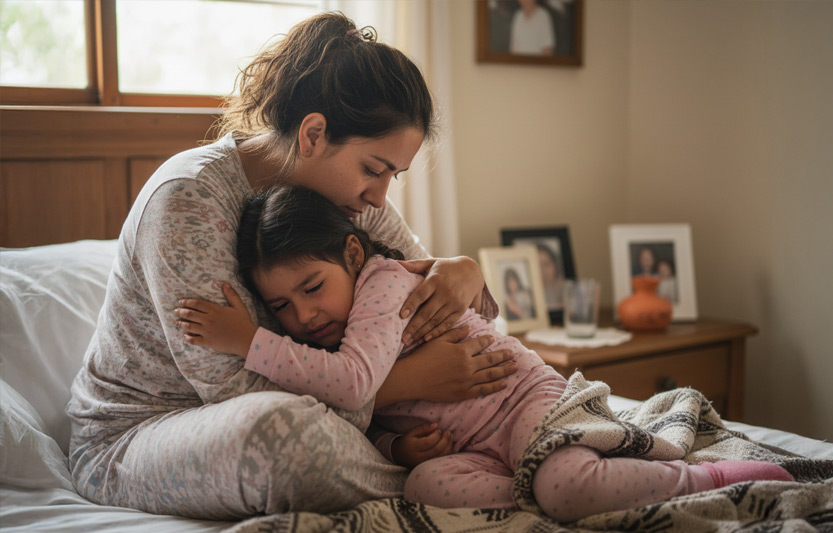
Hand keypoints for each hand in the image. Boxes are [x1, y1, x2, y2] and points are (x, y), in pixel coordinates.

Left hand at [174, 283, 258, 357]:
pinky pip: (193, 340)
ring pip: (189, 326)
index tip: (181, 302)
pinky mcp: (208, 342)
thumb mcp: (239, 306)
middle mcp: (209, 320)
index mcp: (215, 310)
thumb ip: (231, 295)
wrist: (247, 340)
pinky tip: (186, 335)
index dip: (187, 302)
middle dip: (180, 312)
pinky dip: (188, 337)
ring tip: (178, 322)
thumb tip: (225, 284)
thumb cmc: (244, 322)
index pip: (197, 304)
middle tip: (175, 311)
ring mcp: (207, 331)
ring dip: (181, 324)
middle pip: (189, 314)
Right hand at [375, 325, 517, 407]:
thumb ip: (455, 334)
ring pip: (491, 375)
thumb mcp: (437, 341)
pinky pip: (483, 390)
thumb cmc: (422, 357)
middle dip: (503, 356)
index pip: (480, 344)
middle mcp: (467, 365)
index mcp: (461, 350)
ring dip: (504, 370)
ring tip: (514, 368)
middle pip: (490, 359)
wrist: (413, 378)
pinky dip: (495, 386)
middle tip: (513, 354)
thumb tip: (469, 327)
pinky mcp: (463, 393)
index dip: (487, 340)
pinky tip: (504, 384)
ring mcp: (467, 380)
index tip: (494, 339)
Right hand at [391, 423, 453, 468]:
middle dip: (445, 440)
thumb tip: (436, 425)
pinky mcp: (429, 467)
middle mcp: (419, 458)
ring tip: (449, 437)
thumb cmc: (407, 442)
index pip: (429, 442)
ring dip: (448, 446)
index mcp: (414, 447)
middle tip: (448, 432)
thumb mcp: (412, 432)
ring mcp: (425, 464)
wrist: (400, 456)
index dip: (436, 435)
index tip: (439, 430)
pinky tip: (448, 445)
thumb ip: (423, 427)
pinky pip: (441, 460)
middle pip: (437, 450)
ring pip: (441, 456)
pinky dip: (447, 452)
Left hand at [398, 256, 485, 343]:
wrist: (472, 271)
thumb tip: (396, 262)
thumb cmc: (446, 267)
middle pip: (427, 312)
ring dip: (422, 333)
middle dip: (414, 326)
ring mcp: (454, 302)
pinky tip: (425, 339)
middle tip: (402, 338)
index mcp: (436, 279)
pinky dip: (436, 332)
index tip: (401, 315)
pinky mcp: (460, 310)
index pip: (421, 294)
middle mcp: (446, 292)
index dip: (411, 304)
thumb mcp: (431, 263)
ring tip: (410, 342)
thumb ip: (414, 265)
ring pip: (436, 321)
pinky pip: (447, 324)